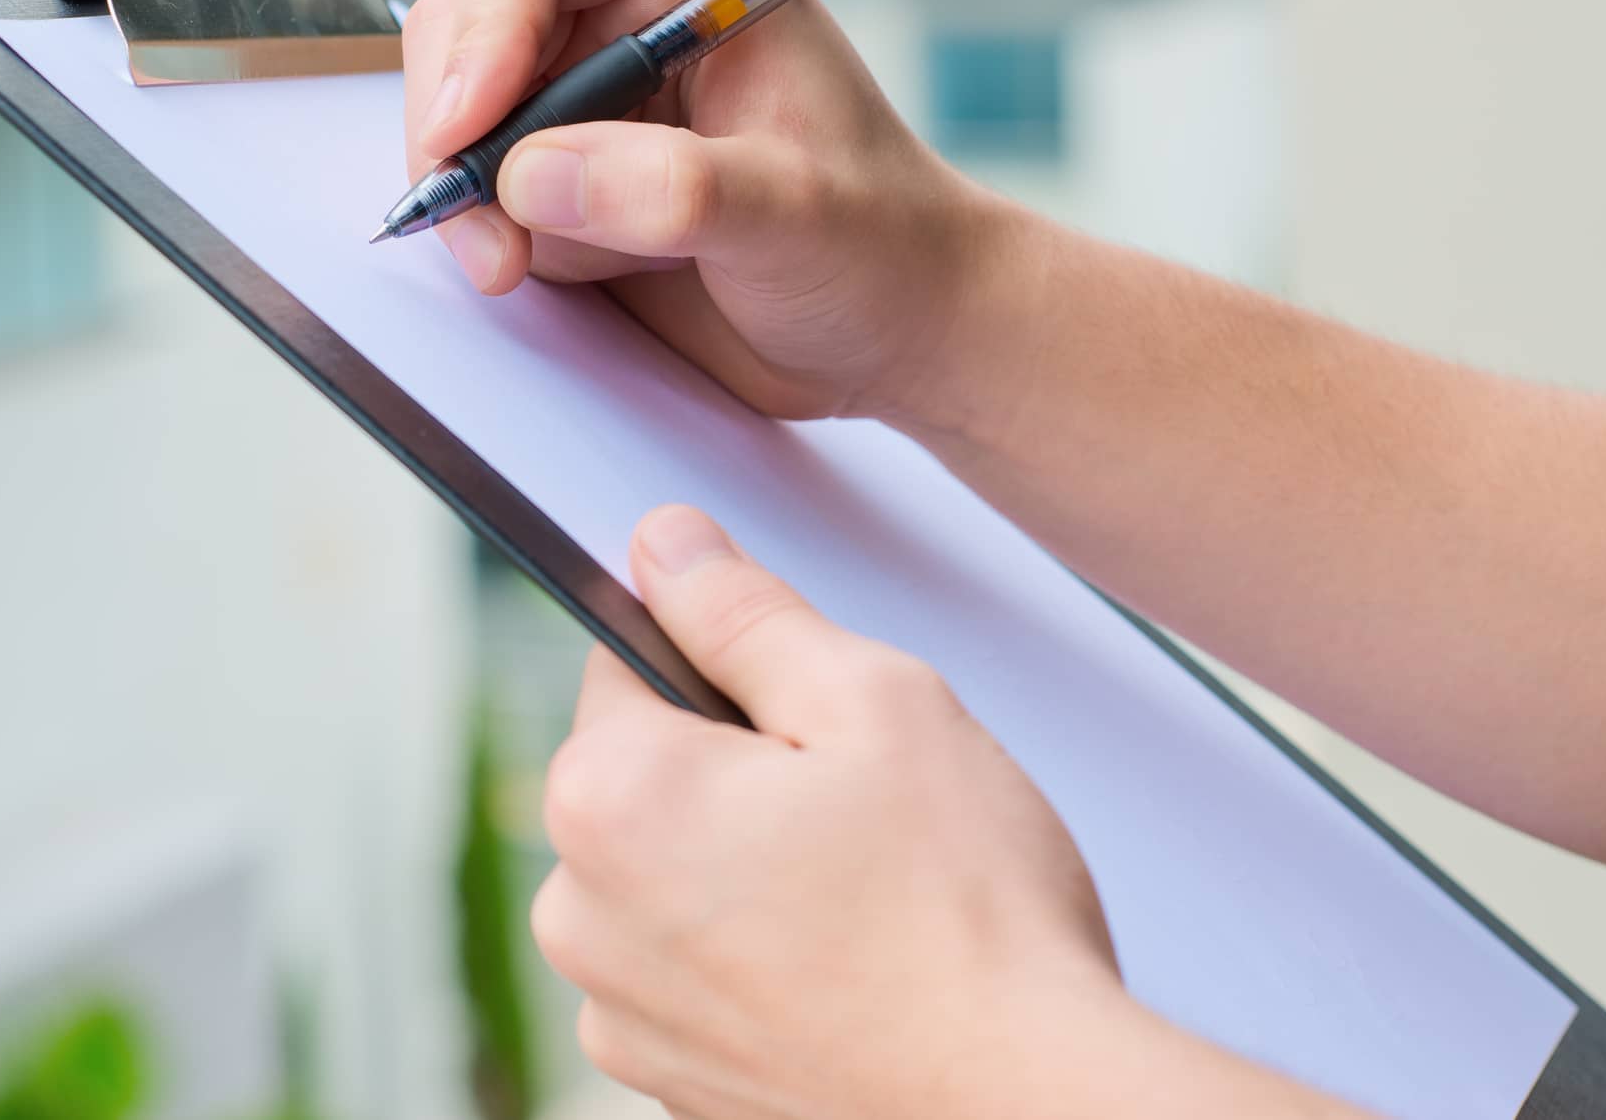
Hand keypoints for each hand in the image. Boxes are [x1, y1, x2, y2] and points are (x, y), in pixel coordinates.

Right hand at [402, 0, 1003, 423]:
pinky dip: (489, 230)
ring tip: (537, 263)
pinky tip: (564, 267)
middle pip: (466, 21)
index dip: (484, 27)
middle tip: (489, 237)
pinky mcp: (567, 167)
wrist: (891, 328)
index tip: (469, 130)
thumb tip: (534, 177)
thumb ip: (675, 191)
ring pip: (454, 107)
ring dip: (471, 194)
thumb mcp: (796, 217)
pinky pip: (478, 181)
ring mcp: (587, 90)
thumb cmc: (879, 247)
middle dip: (458, 129)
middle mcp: (626, 7)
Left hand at [529, 505, 1122, 1119]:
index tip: (807, 717)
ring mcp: (617, 1014)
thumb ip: (746, 612)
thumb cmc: (967, 914)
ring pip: (670, 873)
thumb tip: (664, 543)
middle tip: (857, 808)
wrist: (1026, 1109)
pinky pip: (692, 968)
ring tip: (863, 897)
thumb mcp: (875, 702)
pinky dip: (753, 955)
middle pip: (644, 774)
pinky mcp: (667, 1083)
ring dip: (744, 866)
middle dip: (736, 771)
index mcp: (607, 798)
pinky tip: (848, 967)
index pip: (628, 661)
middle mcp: (579, 914)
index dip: (731, 670)